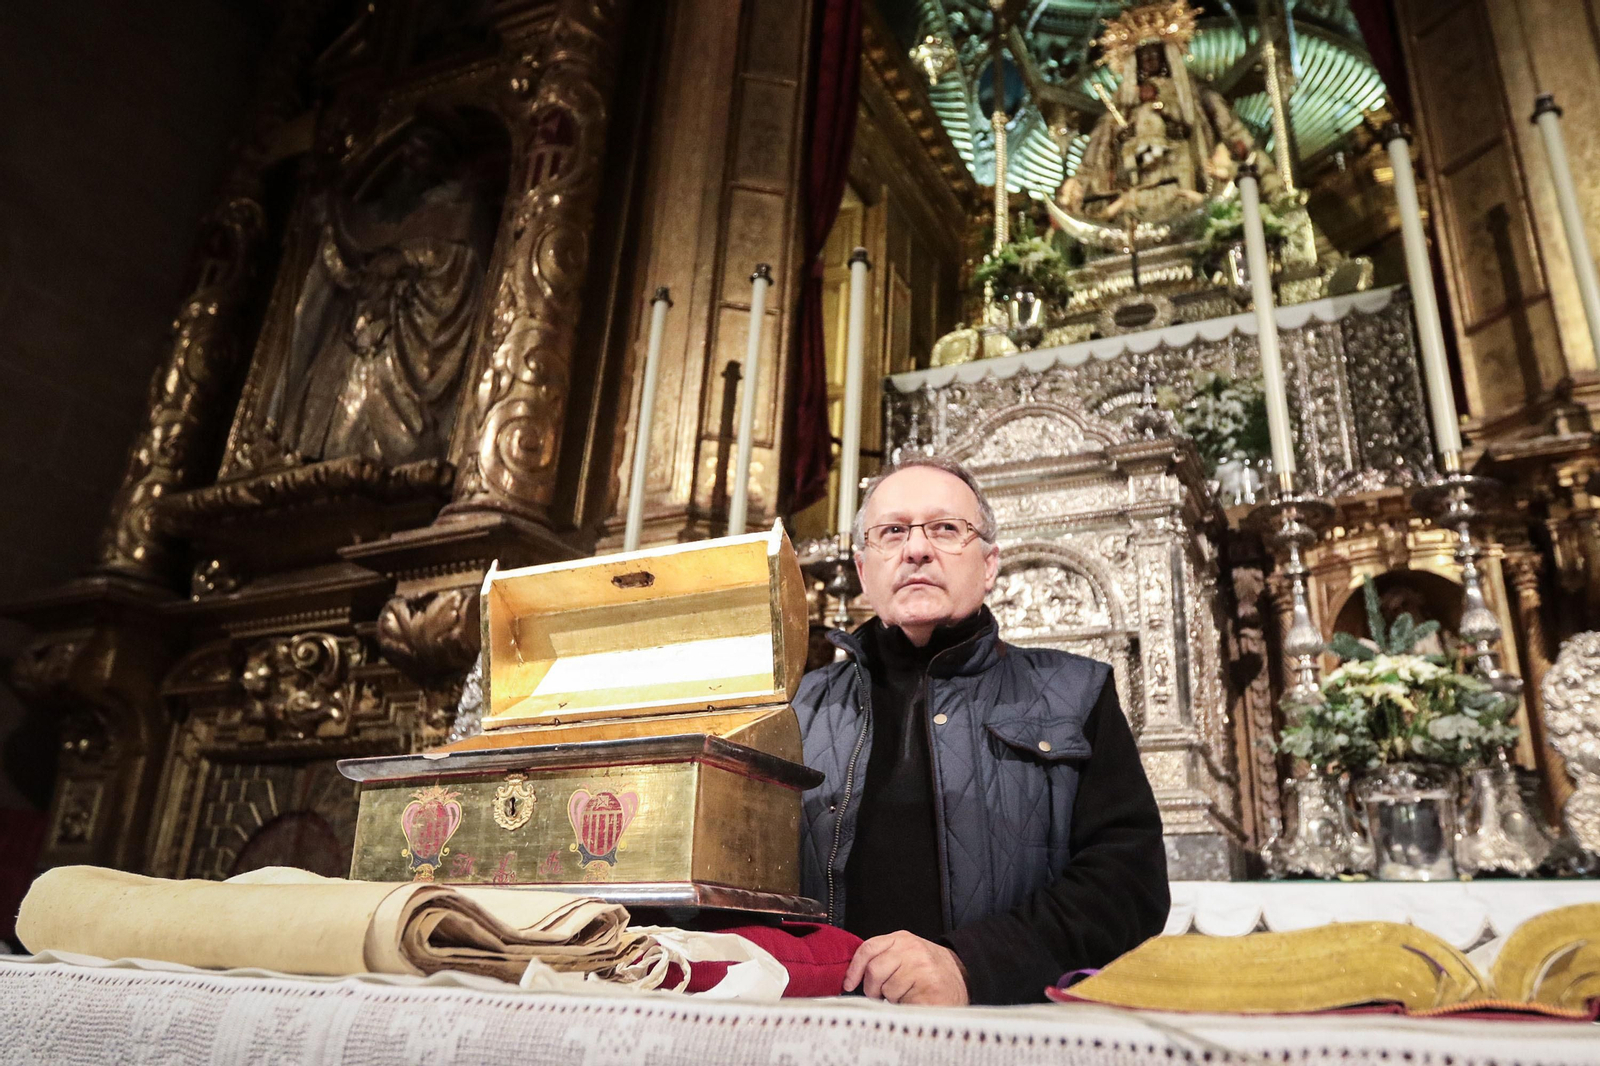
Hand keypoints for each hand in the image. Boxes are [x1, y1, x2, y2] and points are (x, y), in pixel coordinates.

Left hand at [842, 931, 969, 1005]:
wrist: (963, 977)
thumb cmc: (929, 969)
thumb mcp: (905, 953)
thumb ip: (882, 957)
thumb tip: (853, 977)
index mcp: (902, 940)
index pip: (868, 948)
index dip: (854, 968)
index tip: (848, 984)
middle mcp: (912, 950)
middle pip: (874, 971)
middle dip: (873, 988)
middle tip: (883, 995)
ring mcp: (922, 969)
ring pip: (888, 990)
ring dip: (892, 999)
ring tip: (907, 994)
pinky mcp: (930, 989)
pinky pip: (902, 1003)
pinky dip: (904, 1007)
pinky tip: (914, 1001)